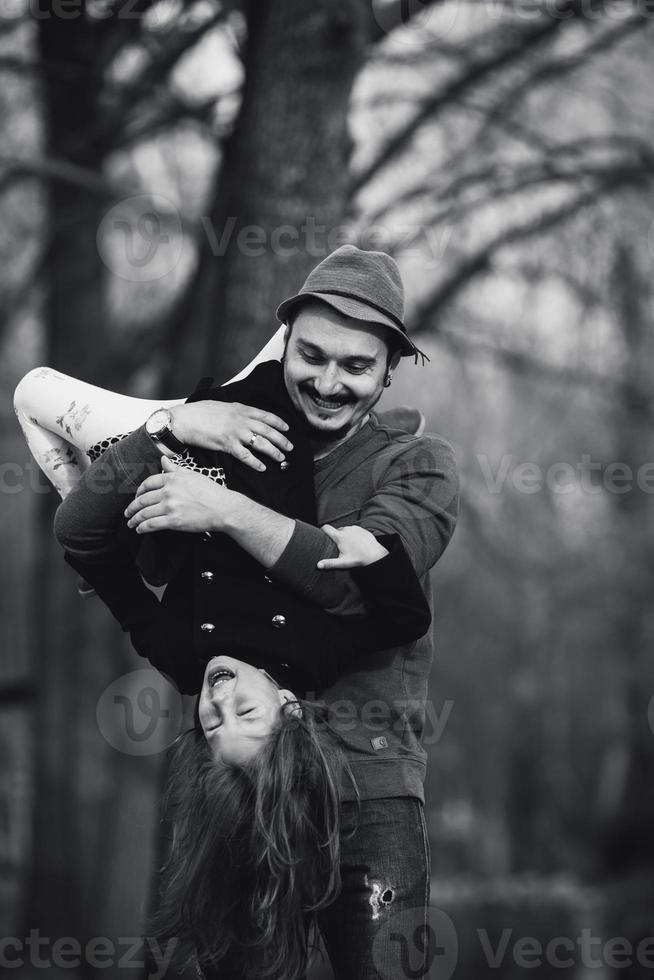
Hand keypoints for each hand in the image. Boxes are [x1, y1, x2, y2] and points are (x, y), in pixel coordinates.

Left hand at [125, 457, 228, 533]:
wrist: (223, 508)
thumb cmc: (211, 492)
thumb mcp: (192, 475)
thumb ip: (175, 469)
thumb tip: (163, 459)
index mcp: (172, 479)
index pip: (148, 483)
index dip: (139, 491)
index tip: (136, 497)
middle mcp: (169, 492)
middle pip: (143, 500)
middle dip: (132, 507)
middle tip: (127, 513)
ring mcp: (170, 506)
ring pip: (145, 513)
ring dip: (135, 519)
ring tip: (131, 523)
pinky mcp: (173, 521)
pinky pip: (152, 524)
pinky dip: (142, 528)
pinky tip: (139, 530)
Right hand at [169, 401, 292, 471]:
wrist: (185, 420)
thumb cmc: (200, 412)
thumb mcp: (222, 405)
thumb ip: (236, 410)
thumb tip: (245, 413)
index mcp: (241, 409)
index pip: (266, 415)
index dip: (279, 423)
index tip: (287, 429)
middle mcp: (241, 420)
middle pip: (268, 431)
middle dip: (281, 440)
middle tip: (290, 448)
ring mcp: (235, 433)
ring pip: (261, 443)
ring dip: (273, 452)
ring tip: (281, 459)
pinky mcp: (227, 445)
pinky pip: (246, 456)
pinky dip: (256, 463)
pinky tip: (262, 468)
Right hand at [317, 525, 388, 569]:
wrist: (375, 555)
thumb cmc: (358, 559)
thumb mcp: (343, 562)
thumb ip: (329, 563)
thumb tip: (318, 565)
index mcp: (340, 536)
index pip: (326, 528)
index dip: (322, 530)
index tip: (321, 534)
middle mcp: (346, 529)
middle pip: (336, 530)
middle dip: (336, 537)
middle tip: (339, 546)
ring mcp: (354, 528)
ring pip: (345, 530)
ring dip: (345, 536)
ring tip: (349, 546)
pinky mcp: (361, 529)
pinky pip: (354, 530)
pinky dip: (353, 535)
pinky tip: (356, 543)